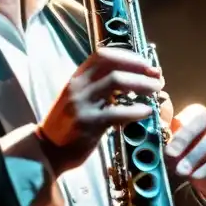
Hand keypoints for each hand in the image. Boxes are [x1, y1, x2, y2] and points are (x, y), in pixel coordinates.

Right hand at [38, 47, 162, 175]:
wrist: (48, 149)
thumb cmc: (68, 123)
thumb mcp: (79, 97)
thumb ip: (98, 86)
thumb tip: (132, 77)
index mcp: (77, 77)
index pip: (103, 55)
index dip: (128, 56)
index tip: (145, 63)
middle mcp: (78, 86)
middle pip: (114, 67)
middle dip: (140, 69)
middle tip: (157, 76)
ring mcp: (82, 104)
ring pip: (117, 83)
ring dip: (142, 84)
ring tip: (156, 90)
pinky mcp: (89, 124)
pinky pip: (118, 112)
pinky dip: (136, 110)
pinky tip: (146, 111)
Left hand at [163, 102, 205, 205]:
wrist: (205, 186)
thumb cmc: (184, 160)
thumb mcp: (171, 147)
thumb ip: (165, 131)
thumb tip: (160, 111)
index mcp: (201, 124)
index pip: (201, 114)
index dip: (186, 131)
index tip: (170, 151)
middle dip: (195, 152)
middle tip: (177, 168)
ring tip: (187, 175)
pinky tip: (205, 177)